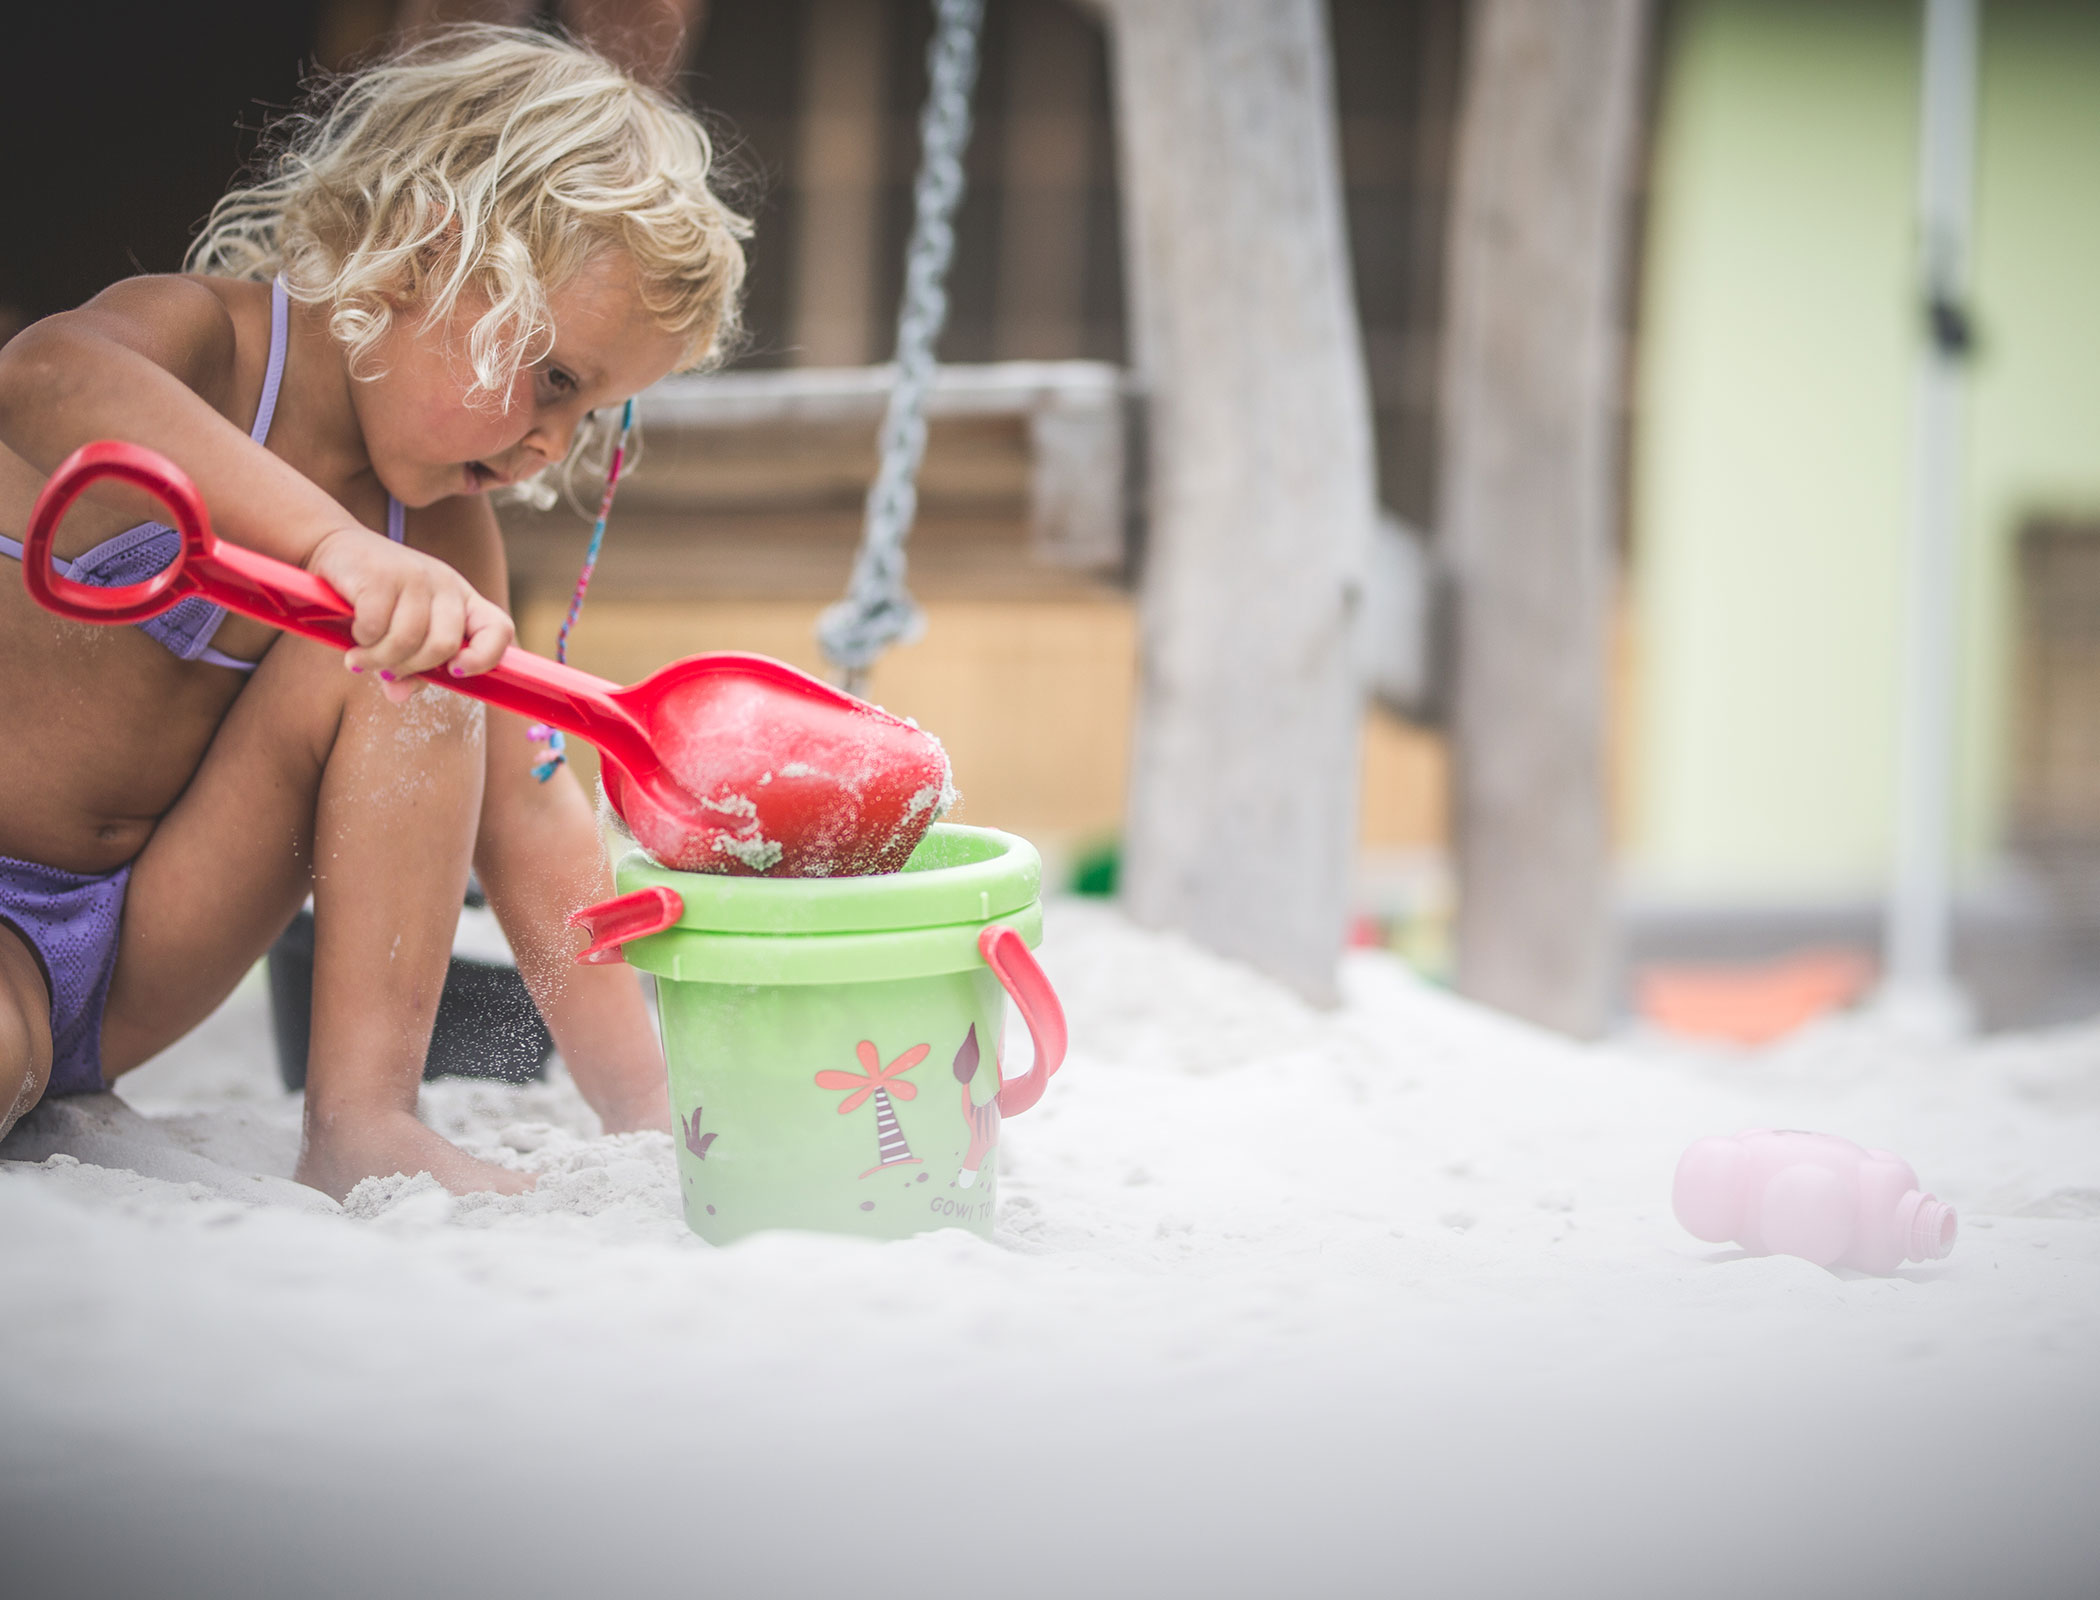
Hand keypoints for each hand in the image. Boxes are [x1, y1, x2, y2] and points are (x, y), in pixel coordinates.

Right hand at [305, 526, 513, 702]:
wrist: (334, 546)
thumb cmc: (374, 597)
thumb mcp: (400, 631)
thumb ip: (408, 667)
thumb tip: (398, 696)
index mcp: (462, 599)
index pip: (499, 629)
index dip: (486, 657)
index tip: (456, 672)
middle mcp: (446, 585)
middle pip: (445, 645)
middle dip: (411, 667)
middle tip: (385, 671)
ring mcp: (415, 576)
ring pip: (407, 640)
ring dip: (378, 660)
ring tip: (359, 660)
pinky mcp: (381, 575)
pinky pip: (375, 628)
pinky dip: (362, 640)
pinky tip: (353, 634)